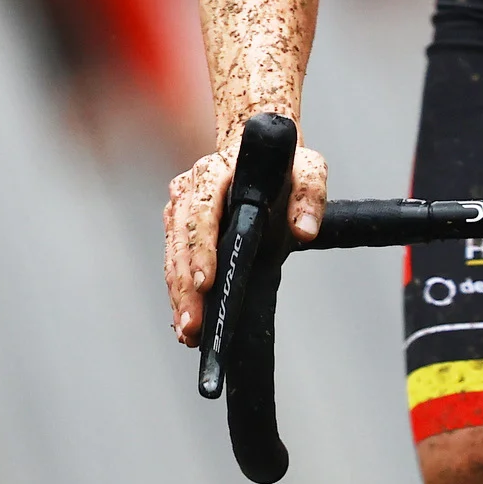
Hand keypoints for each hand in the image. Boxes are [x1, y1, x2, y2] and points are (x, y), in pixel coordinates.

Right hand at [163, 129, 328, 344]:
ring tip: (189, 332)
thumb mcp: (307, 167)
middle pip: (181, 242)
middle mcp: (189, 190)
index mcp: (214, 172)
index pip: (201, 212)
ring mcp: (179, 209)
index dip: (202, 248)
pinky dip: (177, 293)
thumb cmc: (282, 163)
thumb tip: (306, 229)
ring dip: (178, 296)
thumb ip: (310, 194)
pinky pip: (173, 263)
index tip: (207, 280)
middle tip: (194, 324)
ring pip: (172, 257)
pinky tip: (185, 320)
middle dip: (185, 286)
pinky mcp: (178, 228)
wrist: (259, 151)